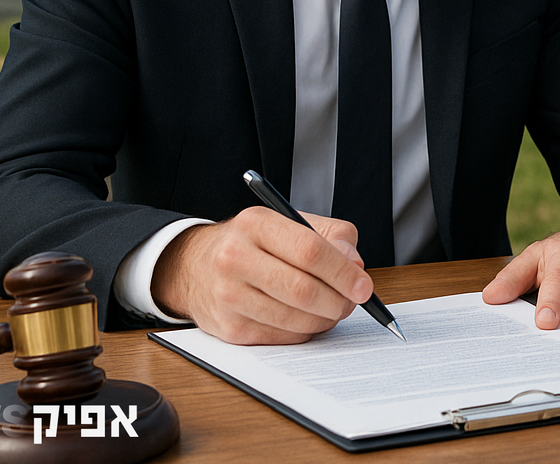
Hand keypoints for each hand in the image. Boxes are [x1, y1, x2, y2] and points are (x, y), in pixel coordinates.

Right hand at [151, 207, 371, 344]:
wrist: (196, 266)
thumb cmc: (254, 243)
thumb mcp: (290, 222)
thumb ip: (332, 236)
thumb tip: (355, 266)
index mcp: (255, 224)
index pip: (309, 251)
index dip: (343, 272)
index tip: (363, 286)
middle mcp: (235, 258)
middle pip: (302, 290)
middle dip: (338, 301)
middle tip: (352, 301)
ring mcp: (228, 296)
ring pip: (294, 318)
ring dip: (324, 319)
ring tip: (331, 309)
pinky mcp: (229, 329)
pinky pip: (282, 337)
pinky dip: (304, 331)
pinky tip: (306, 318)